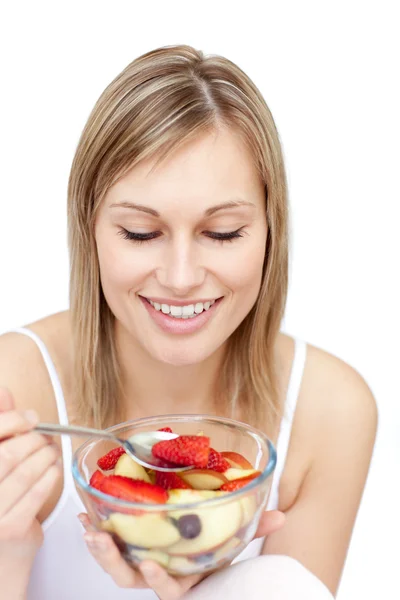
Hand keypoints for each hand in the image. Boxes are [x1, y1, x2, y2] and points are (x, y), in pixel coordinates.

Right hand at [0, 387, 60, 562]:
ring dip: (45, 457)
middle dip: (33, 441)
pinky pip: (36, 494)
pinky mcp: (9, 530)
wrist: (0, 559)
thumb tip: (4, 392)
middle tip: (46, 437)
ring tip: (52, 451)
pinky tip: (53, 469)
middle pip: (6, 455)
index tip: (31, 418)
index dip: (12, 421)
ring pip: (24, 473)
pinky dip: (50, 477)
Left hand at [79, 509, 284, 599]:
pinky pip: (109, 545)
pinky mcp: (129, 545)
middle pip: (132, 580)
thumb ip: (254, 528)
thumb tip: (280, 516)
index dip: (161, 582)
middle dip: (114, 562)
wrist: (198, 540)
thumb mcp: (233, 539)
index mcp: (186, 577)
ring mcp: (141, 561)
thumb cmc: (213, 545)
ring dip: (100, 549)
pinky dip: (96, 531)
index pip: (172, 590)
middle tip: (102, 540)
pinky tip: (86, 516)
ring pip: (116, 566)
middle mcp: (160, 573)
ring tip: (90, 529)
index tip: (152, 565)